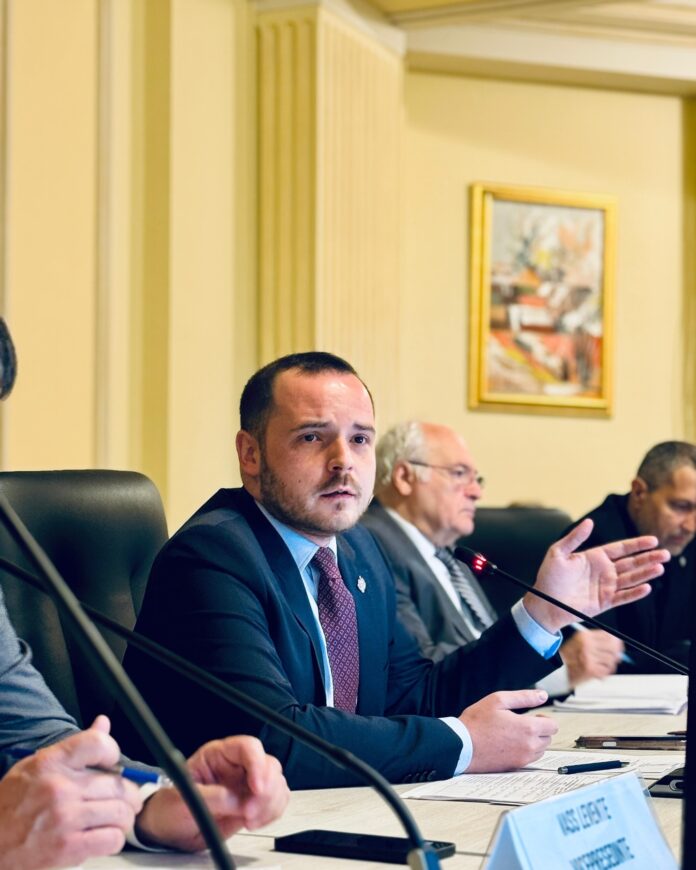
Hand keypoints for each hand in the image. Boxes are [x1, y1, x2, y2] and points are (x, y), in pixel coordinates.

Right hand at [0, 716, 142, 869]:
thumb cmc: (10, 805)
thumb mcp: (35, 767)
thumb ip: (73, 747)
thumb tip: (103, 723)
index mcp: (51, 763)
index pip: (98, 743)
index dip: (113, 753)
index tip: (113, 765)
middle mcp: (59, 788)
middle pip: (117, 784)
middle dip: (128, 794)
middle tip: (127, 800)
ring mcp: (64, 818)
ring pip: (120, 812)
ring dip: (124, 817)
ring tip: (118, 819)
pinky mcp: (67, 848)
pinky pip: (112, 838)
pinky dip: (115, 838)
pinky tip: (106, 836)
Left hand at [135, 735, 288, 851]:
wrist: (170, 831)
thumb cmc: (171, 808)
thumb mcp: (183, 800)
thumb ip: (210, 798)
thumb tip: (235, 799)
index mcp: (217, 755)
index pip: (247, 746)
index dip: (256, 763)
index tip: (256, 787)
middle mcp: (236, 766)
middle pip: (268, 764)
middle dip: (266, 790)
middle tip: (250, 812)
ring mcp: (246, 784)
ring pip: (276, 783)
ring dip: (270, 803)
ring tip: (249, 819)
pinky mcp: (253, 802)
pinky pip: (276, 801)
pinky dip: (272, 813)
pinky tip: (255, 821)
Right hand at [460, 690, 557, 772]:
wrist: (462, 746)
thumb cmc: (477, 722)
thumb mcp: (498, 700)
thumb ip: (524, 697)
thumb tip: (542, 695)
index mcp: (527, 728)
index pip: (553, 726)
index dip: (545, 719)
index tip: (534, 716)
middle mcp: (529, 746)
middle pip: (548, 738)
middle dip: (539, 730)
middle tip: (521, 723)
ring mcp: (522, 759)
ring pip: (540, 750)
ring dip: (533, 741)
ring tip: (514, 734)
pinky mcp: (515, 767)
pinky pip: (529, 759)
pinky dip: (525, 751)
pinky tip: (509, 744)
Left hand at [523, 519, 669, 633]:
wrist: (543, 603)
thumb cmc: (548, 578)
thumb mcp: (558, 553)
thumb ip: (575, 538)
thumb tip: (589, 522)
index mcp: (594, 557)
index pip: (620, 548)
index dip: (637, 544)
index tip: (652, 540)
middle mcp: (603, 571)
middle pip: (631, 563)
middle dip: (648, 558)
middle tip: (665, 554)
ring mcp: (605, 587)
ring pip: (631, 578)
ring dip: (646, 573)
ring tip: (660, 568)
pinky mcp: (605, 602)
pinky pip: (624, 597)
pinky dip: (635, 593)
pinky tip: (646, 587)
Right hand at [561, 630, 624, 686]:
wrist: (558, 670)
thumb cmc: (569, 657)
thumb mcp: (579, 642)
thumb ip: (596, 640)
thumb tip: (615, 643)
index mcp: (584, 636)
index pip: (608, 635)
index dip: (616, 641)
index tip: (619, 646)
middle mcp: (587, 645)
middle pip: (612, 647)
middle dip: (616, 654)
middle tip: (616, 658)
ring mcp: (589, 657)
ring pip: (611, 660)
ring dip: (610, 665)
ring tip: (603, 667)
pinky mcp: (590, 670)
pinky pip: (606, 671)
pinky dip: (605, 673)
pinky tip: (599, 673)